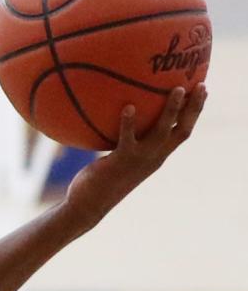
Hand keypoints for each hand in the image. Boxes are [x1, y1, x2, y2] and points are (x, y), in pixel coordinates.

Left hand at [62, 83, 206, 229]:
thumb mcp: (118, 157)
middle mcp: (154, 158)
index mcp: (156, 156)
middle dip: (194, 108)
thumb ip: (124, 140)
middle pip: (182, 130)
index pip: (182, 132)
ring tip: (176, 89)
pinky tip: (128, 106)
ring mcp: (139, 160)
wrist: (89, 205)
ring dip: (171, 110)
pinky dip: (128, 123)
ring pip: (162, 132)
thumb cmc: (100, 179)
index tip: (202, 92)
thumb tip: (119, 114)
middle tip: (201, 85)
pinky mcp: (121, 161)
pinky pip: (127, 138)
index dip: (194, 113)